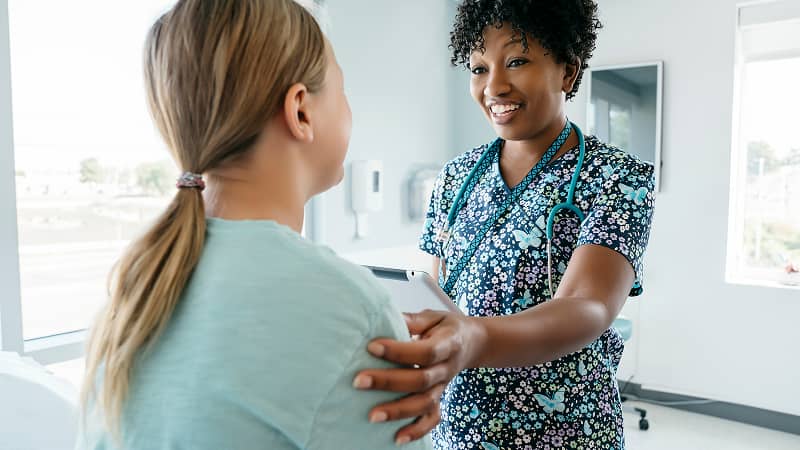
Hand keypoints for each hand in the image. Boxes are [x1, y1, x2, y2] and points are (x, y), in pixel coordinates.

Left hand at [352, 310, 484, 444]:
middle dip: (388, 382)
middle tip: (359, 381)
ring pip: (424, 404)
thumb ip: (412, 320)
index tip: (372, 346)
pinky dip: (416, 431)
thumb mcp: (434, 316)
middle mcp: (447, 368)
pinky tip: (397, 438)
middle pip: (420, 380)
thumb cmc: (447, 327)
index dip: (399, 351)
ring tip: (372, 415)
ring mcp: (443, 387)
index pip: (424, 351)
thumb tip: (384, 315)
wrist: (473, 342)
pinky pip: (431, 419)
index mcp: (448, 344)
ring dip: (398, 411)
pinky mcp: (440, 399)